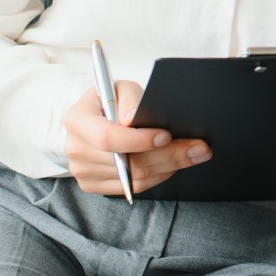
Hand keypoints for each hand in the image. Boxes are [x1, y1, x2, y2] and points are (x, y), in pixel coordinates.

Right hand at [63, 80, 209, 195]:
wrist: (95, 119)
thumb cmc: (112, 101)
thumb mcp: (121, 88)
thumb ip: (129, 100)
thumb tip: (133, 119)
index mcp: (77, 120)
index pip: (107, 137)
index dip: (138, 140)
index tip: (166, 136)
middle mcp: (75, 148)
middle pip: (126, 162)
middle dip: (169, 155)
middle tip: (200, 148)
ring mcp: (82, 171)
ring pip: (134, 177)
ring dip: (168, 166)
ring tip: (192, 154)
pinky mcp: (92, 185)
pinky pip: (132, 187)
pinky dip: (158, 175)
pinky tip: (172, 163)